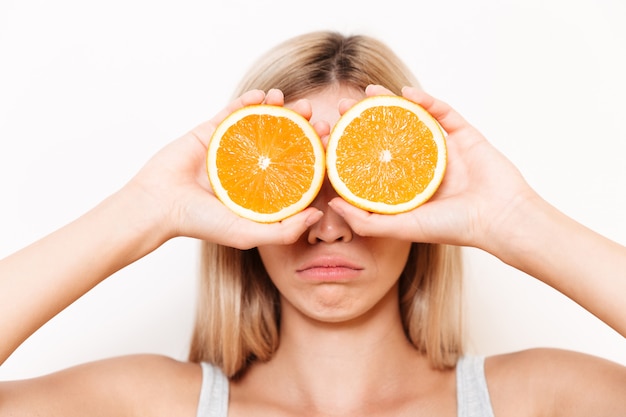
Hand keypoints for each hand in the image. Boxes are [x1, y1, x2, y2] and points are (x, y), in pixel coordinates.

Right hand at [123, 89, 322, 249]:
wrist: (159, 205)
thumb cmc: (201, 223)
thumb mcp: (249, 234)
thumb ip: (284, 230)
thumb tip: (318, 214)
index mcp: (261, 188)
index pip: (295, 168)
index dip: (314, 154)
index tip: (330, 142)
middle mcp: (250, 166)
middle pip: (283, 141)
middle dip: (303, 126)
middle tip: (318, 116)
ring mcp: (231, 147)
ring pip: (261, 122)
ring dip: (279, 108)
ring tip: (291, 101)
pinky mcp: (212, 131)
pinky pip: (233, 110)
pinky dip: (248, 100)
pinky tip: (263, 95)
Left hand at [328, 85, 538, 251]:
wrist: (501, 218)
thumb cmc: (454, 227)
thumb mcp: (403, 228)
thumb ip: (367, 221)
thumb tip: (333, 204)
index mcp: (407, 186)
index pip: (373, 162)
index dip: (351, 147)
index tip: (331, 135)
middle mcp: (422, 166)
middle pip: (388, 136)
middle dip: (363, 120)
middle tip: (342, 107)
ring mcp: (444, 149)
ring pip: (413, 119)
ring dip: (390, 103)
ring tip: (367, 91)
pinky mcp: (465, 135)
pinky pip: (443, 112)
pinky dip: (426, 100)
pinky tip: (406, 92)